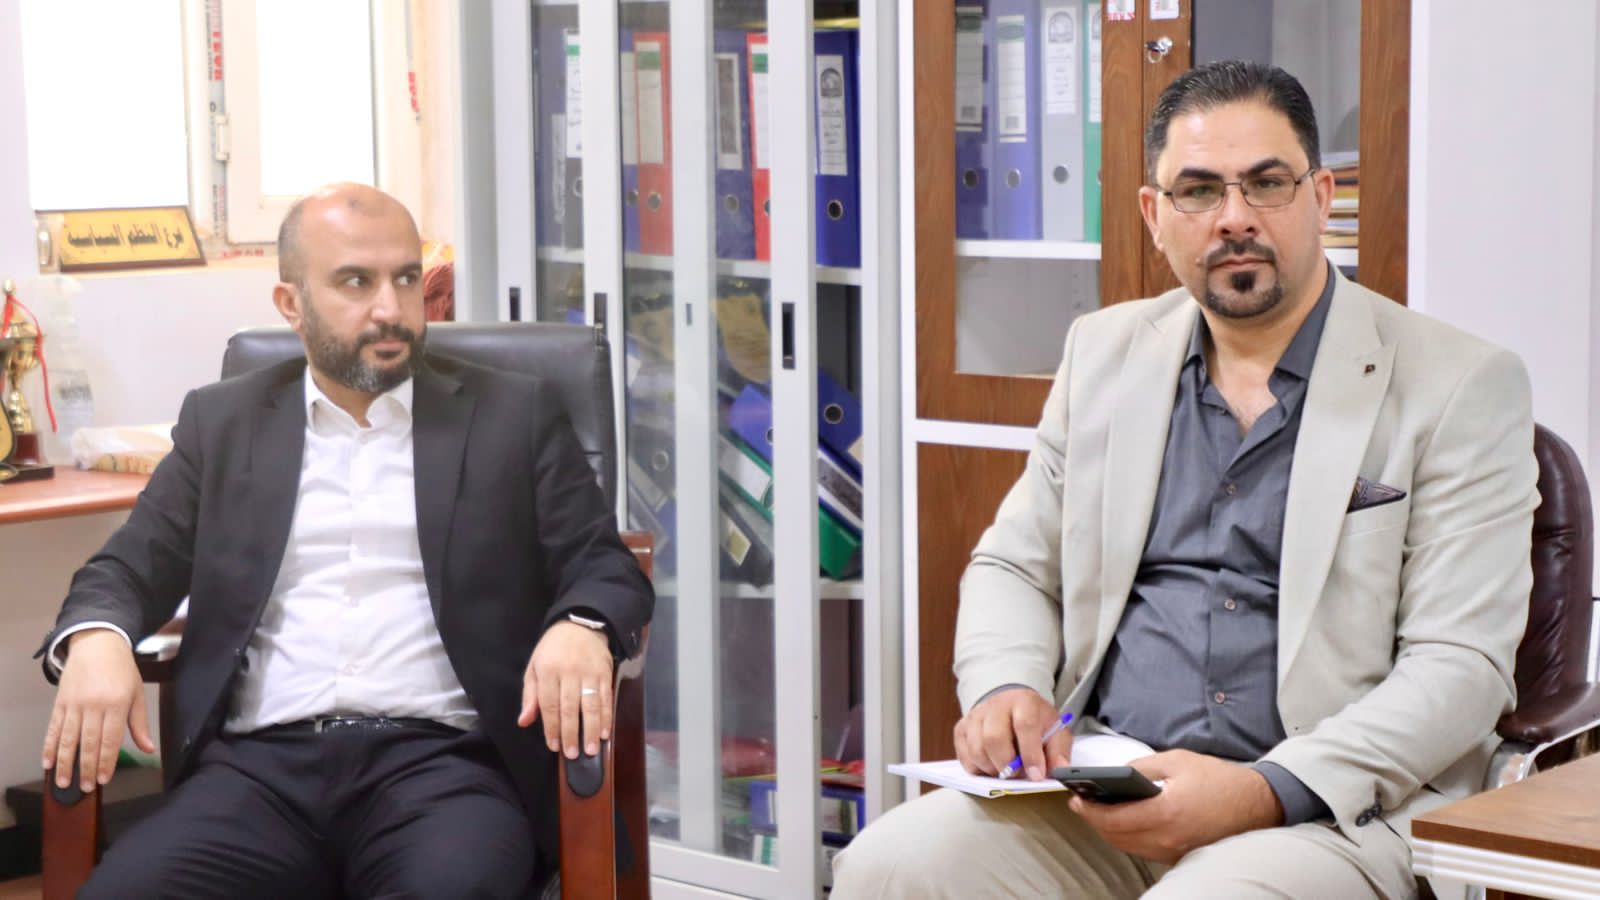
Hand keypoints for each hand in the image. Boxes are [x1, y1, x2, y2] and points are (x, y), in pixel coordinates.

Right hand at [42, 629, 154, 791]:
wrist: (98, 644)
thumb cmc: (122, 670)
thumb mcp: (137, 693)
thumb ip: (139, 723)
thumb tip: (148, 748)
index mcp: (117, 703)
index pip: (111, 739)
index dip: (106, 762)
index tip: (103, 779)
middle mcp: (94, 705)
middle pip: (88, 742)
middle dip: (86, 768)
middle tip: (84, 788)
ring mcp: (75, 704)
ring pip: (68, 738)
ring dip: (64, 762)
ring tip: (64, 781)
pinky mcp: (60, 702)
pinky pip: (53, 728)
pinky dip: (49, 746)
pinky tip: (47, 762)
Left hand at [517, 621, 613, 758]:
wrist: (580, 625)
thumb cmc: (553, 650)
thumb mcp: (534, 667)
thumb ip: (530, 695)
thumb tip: (524, 721)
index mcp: (548, 670)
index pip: (549, 704)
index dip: (552, 727)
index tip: (554, 746)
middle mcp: (569, 672)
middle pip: (570, 707)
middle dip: (571, 733)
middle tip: (572, 754)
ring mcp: (589, 672)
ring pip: (590, 704)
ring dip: (591, 729)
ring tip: (591, 749)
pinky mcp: (605, 673)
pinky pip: (606, 698)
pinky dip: (606, 717)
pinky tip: (605, 732)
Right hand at [952, 687, 1072, 780]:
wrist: (1010, 704)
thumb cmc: (1034, 720)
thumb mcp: (1055, 731)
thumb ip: (1059, 751)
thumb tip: (1059, 771)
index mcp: (1023, 702)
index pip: (1024, 726)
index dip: (1030, 754)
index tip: (1036, 775)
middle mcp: (995, 706)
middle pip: (993, 739)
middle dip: (1006, 765)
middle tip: (1017, 774)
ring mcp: (975, 716)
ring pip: (976, 750)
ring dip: (992, 769)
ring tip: (1005, 770)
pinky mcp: (961, 728)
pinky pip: (964, 756)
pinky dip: (977, 769)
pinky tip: (991, 766)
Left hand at [1068, 749, 1283, 863]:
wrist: (1257, 803)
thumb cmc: (1219, 779)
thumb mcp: (1177, 761)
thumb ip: (1141, 767)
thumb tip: (1116, 775)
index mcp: (1165, 812)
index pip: (1114, 819)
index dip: (1089, 811)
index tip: (1076, 799)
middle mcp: (1168, 837)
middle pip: (1117, 837)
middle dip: (1094, 821)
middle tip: (1081, 804)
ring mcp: (1175, 850)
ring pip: (1129, 847)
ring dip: (1110, 831)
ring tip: (1097, 811)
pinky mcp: (1181, 854)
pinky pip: (1145, 850)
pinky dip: (1129, 838)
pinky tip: (1123, 822)